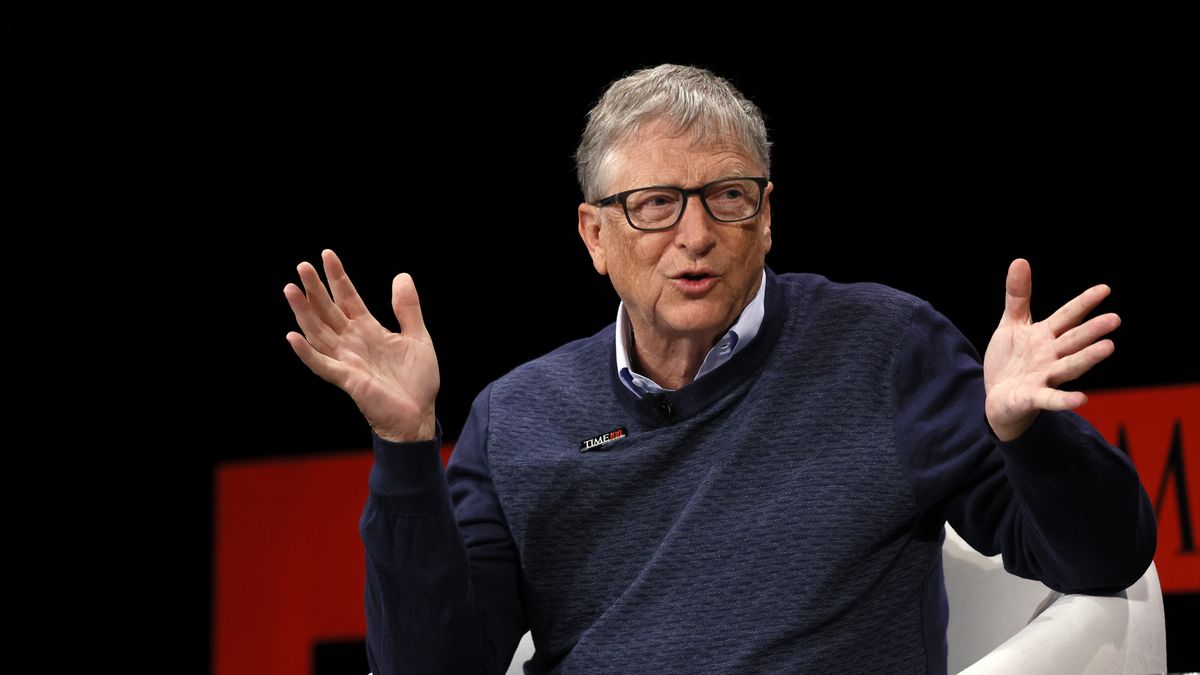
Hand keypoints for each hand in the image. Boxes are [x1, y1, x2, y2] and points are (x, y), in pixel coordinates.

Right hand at [283, 249, 439, 441]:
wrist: (420, 416)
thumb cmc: (417, 381)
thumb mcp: (418, 337)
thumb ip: (407, 309)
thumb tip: (401, 275)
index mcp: (368, 330)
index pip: (348, 298)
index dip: (337, 277)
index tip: (326, 254)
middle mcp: (352, 342)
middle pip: (328, 311)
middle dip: (315, 289)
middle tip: (302, 266)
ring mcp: (347, 360)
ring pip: (318, 332)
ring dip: (304, 312)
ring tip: (291, 289)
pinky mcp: (348, 380)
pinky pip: (322, 365)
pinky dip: (306, 352)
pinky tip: (293, 336)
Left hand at [983, 258, 1119, 441]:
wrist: (997, 397)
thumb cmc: (1010, 360)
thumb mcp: (1012, 324)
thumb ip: (1018, 296)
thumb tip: (1020, 261)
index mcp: (1046, 336)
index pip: (1068, 316)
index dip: (1084, 303)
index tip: (1104, 289)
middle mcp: (1051, 356)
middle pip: (1073, 340)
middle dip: (1092, 330)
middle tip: (1115, 319)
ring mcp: (1045, 377)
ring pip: (1069, 367)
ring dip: (1087, 358)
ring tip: (1108, 347)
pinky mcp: (1033, 398)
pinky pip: (1051, 398)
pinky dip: (1064, 399)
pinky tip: (1081, 399)